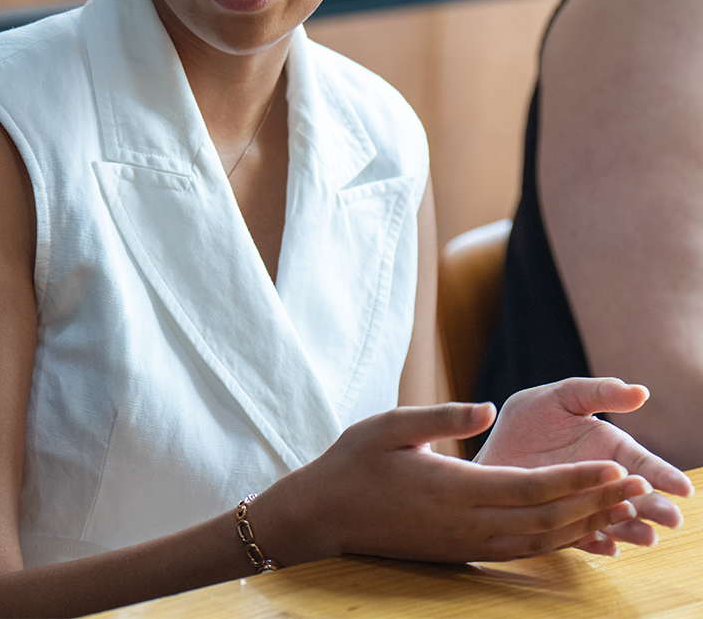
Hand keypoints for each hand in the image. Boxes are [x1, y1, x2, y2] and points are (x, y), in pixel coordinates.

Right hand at [255, 401, 652, 565]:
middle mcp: (466, 523)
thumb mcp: (388, 426)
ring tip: (618, 509)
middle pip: (547, 520)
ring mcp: (465, 544)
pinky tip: (575, 531)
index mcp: (453, 489)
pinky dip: (556, 543)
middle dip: (595, 503)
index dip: (578, 480)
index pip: (532, 488)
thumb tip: (489, 407)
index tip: (616, 467)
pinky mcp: (461, 553)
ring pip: (539, 542)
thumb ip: (441, 416)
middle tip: (637, 487)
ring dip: (583, 525)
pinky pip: (521, 552)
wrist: (324, 515)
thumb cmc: (353, 463)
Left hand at [475, 377, 694, 554]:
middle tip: (672, 519)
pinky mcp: (562, 523)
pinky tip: (606, 547)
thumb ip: (599, 393)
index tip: (683, 488)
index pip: (643, 464)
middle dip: (656, 508)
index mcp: (611, 450)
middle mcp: (604, 481)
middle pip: (636, 498)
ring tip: (646, 537)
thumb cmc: (530, 418)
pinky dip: (594, 543)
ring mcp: (584, 504)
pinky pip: (580, 537)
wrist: (491, 445)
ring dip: (632, 530)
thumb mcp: (561, 397)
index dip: (664, 475)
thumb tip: (641, 391)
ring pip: (615, 521)